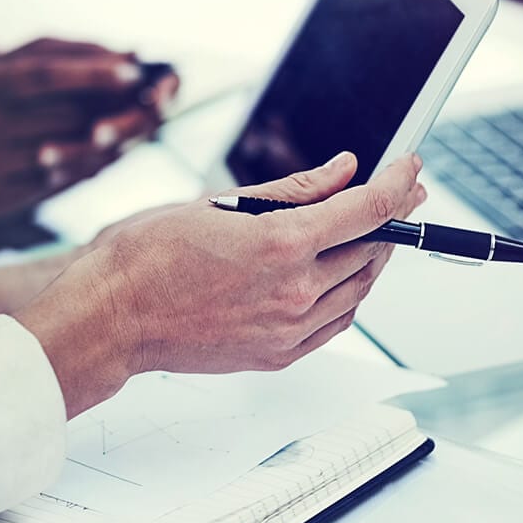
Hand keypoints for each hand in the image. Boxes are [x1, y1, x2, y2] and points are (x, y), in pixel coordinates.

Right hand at [0, 47, 172, 230]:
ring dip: (112, 142)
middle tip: (157, 101)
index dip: (93, 71)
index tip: (135, 68)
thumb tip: (109, 51)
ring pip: (69, 152)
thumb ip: (33, 61)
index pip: (43, 73)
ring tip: (143, 128)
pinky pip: (56, 184)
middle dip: (117, 109)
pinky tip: (110, 156)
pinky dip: (88, 168)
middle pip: (67, 115)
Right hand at [17, 151, 425, 417]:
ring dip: (374, 255)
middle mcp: (293, 290)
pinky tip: (343, 274)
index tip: (410, 168)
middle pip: (372, 248)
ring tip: (371, 230)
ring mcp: (289, 328)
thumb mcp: (222, 203)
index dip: (398, 184)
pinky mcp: (279, 354)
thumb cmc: (149, 255)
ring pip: (360, 288)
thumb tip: (343, 170)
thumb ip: (295, 189)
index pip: (368, 209)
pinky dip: (351, 293)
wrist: (112, 318)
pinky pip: (337, 322)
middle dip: (393, 216)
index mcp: (281, 244)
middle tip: (401, 194)